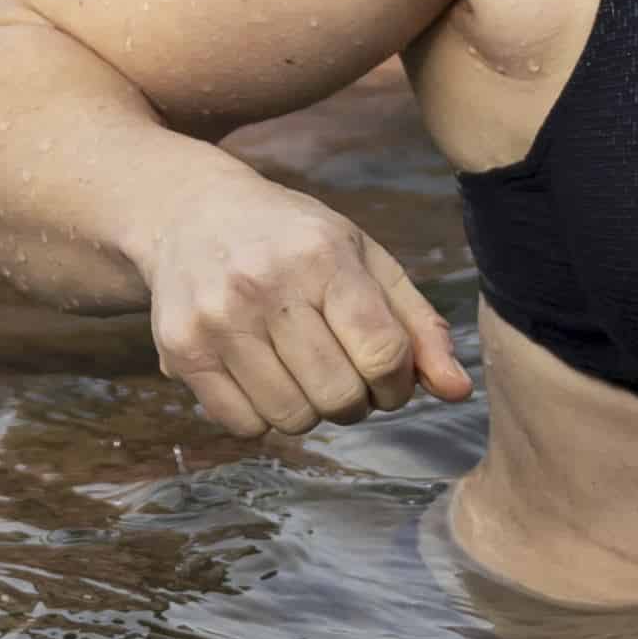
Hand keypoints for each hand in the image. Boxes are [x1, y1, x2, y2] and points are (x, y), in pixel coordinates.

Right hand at [134, 167, 474, 436]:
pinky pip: (243, 425)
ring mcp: (216, 319)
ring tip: (300, 372)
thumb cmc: (294, 240)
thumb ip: (418, 326)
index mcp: (322, 257)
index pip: (384, 355)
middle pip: (339, 396)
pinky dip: (263, 416)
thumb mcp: (365, 261)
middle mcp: (263, 285)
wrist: (191, 213)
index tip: (387, 374)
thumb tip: (458, 392)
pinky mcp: (180, 349)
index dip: (398, 382)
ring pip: (292, 418)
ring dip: (309, 410)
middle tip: (342, 373)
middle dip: (355, 400)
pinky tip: (261, 377)